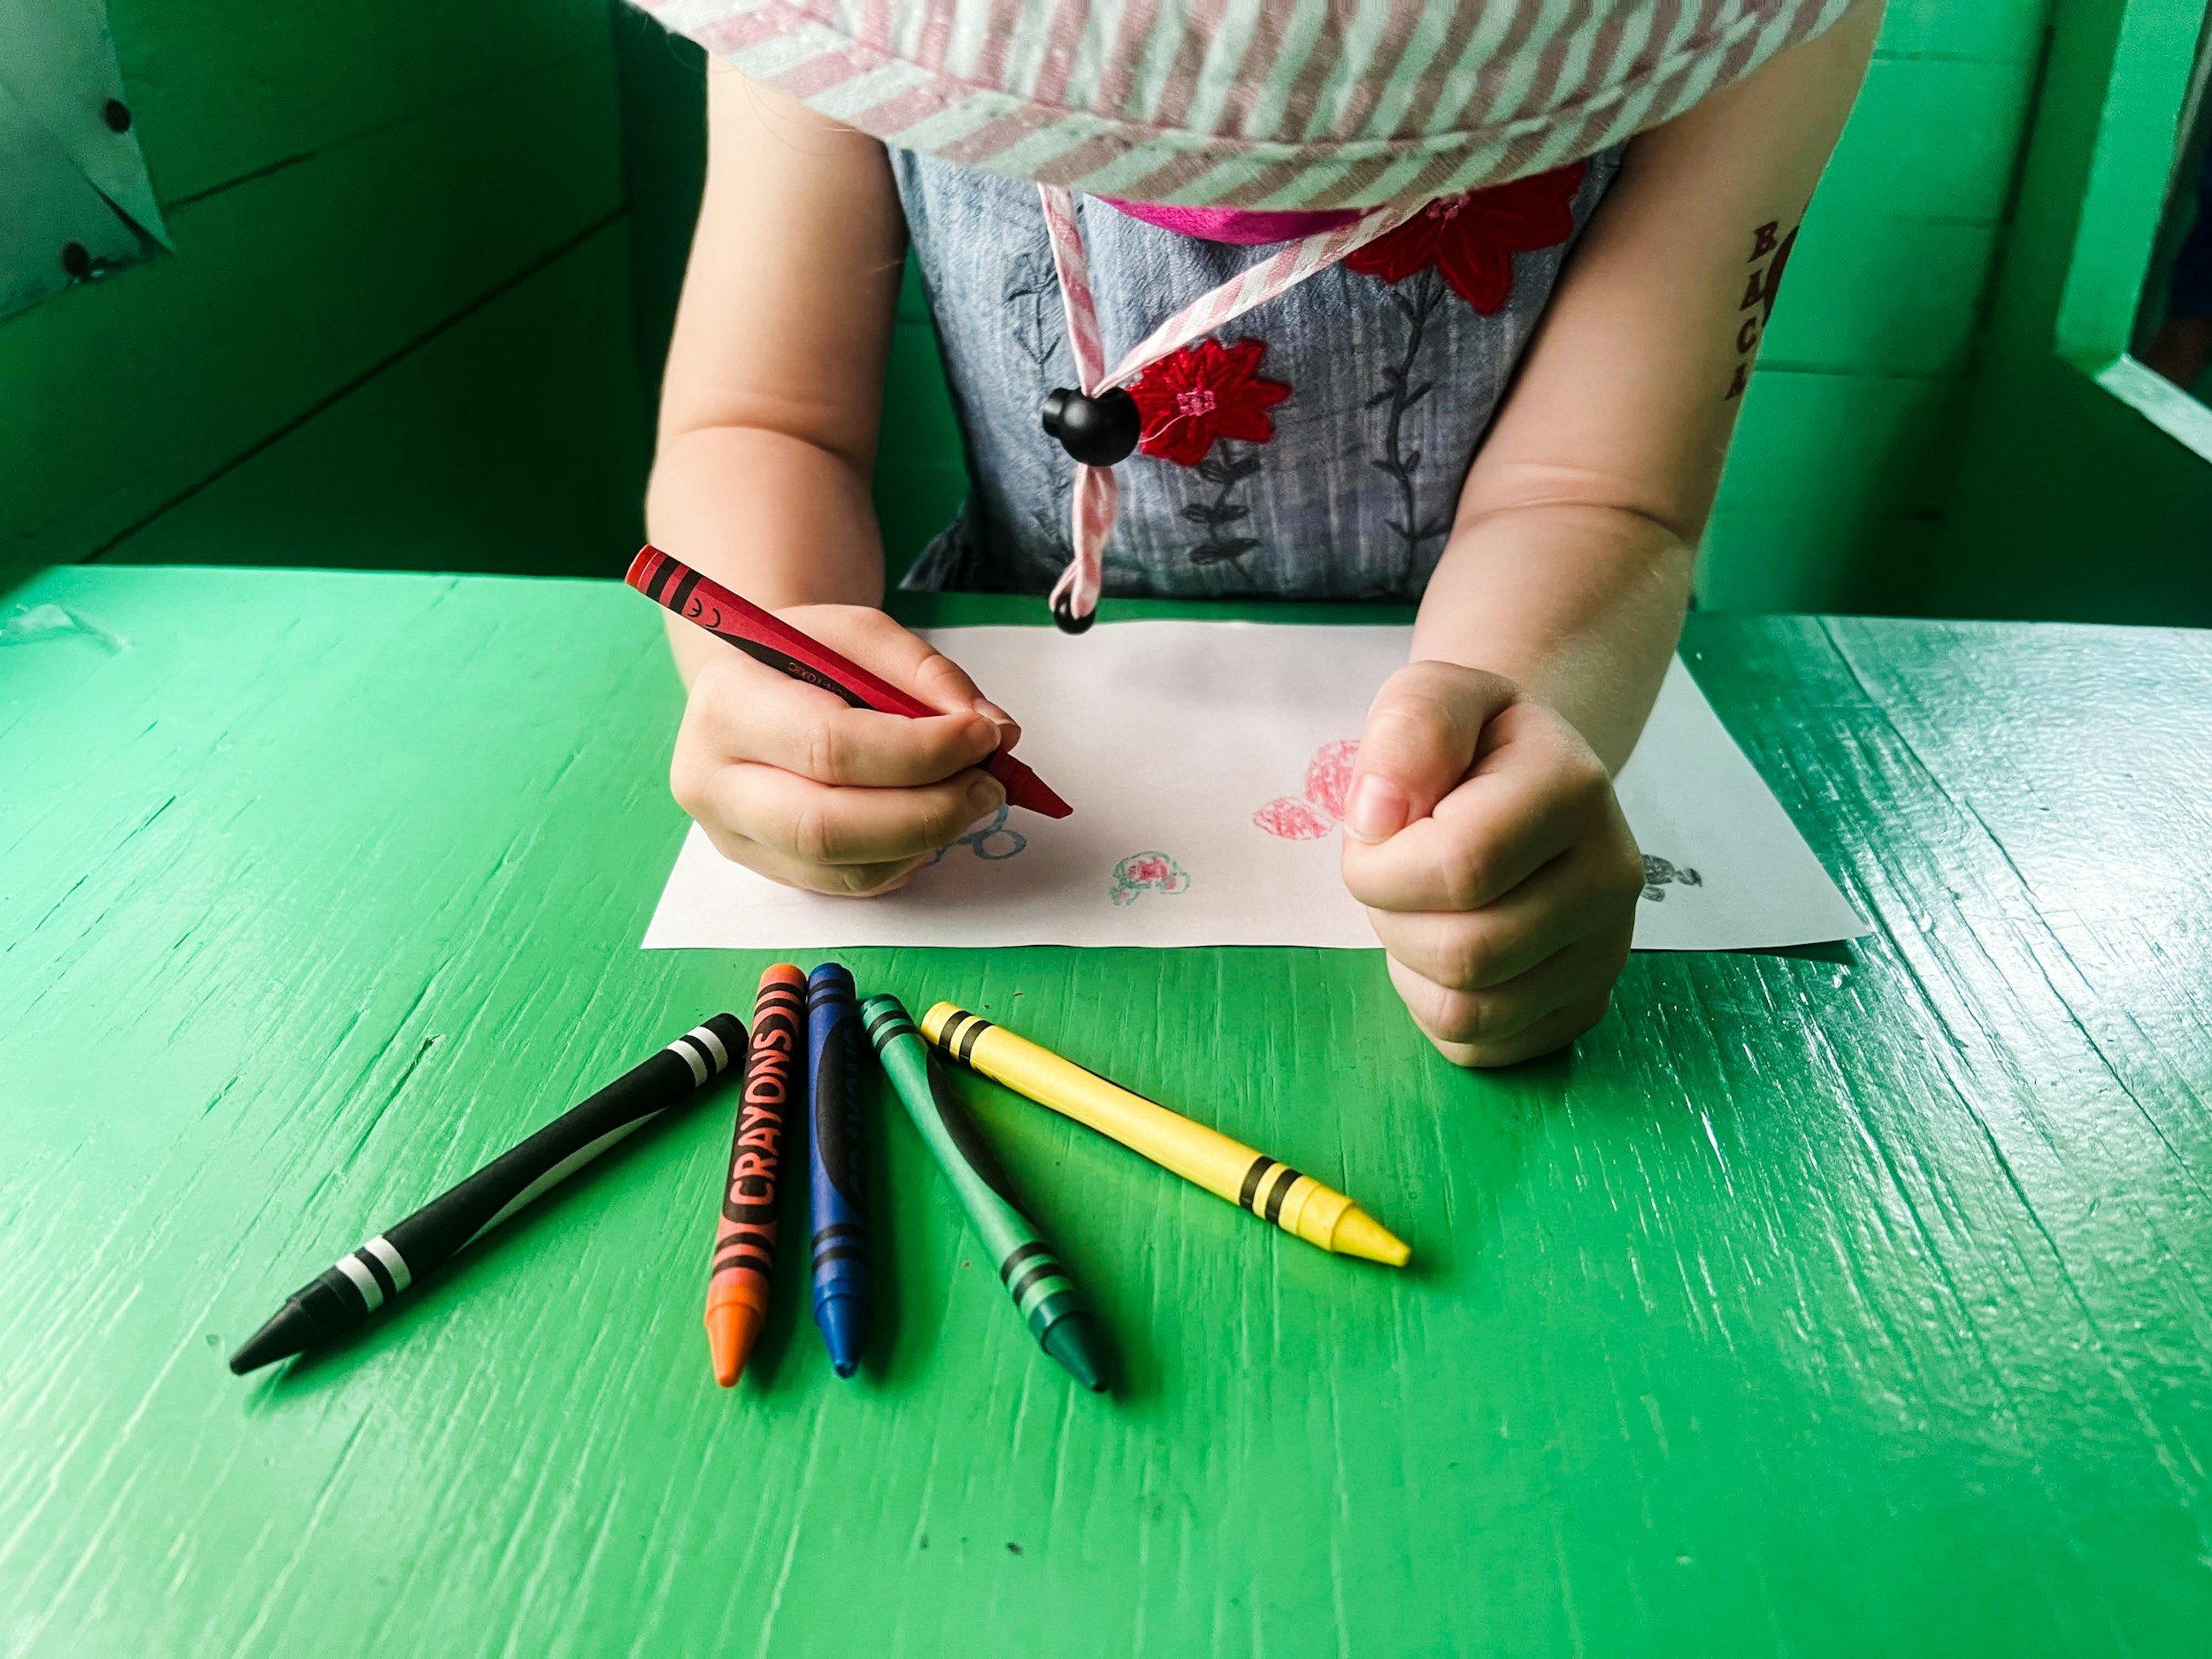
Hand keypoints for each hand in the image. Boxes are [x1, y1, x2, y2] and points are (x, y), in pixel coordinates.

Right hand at [671, 605, 1015, 895]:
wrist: (754, 688)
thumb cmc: (807, 658)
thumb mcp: (860, 635)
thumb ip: (926, 673)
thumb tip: (993, 731)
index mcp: (728, 703)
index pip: (829, 747)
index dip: (920, 751)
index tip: (984, 737)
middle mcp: (713, 780)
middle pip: (827, 828)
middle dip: (928, 813)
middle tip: (989, 786)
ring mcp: (733, 836)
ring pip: (844, 870)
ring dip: (926, 840)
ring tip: (967, 797)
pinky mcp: (765, 870)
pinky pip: (849, 885)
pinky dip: (906, 858)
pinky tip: (925, 819)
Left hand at [1340, 662, 1642, 1065]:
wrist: (1526, 779)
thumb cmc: (1467, 743)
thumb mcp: (1431, 696)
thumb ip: (1409, 729)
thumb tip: (1380, 814)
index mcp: (1573, 788)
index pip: (1457, 868)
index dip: (1381, 865)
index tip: (1377, 832)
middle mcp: (1610, 876)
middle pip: (1464, 954)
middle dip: (1392, 918)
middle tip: (1398, 875)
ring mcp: (1607, 949)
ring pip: (1470, 1014)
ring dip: (1411, 967)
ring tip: (1424, 909)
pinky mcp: (1586, 1003)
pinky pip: (1481, 1047)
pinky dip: (1437, 1007)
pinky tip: (1448, 946)